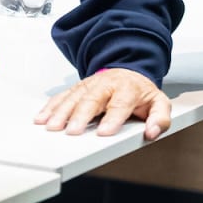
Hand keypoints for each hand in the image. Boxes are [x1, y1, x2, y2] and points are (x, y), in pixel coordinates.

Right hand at [35, 68, 171, 139]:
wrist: (128, 70)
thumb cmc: (140, 92)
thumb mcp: (159, 103)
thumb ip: (159, 119)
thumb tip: (152, 132)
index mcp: (128, 89)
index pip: (120, 104)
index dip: (112, 119)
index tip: (104, 132)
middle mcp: (106, 85)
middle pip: (92, 100)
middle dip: (80, 116)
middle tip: (72, 131)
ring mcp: (90, 85)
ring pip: (74, 97)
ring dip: (61, 112)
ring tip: (52, 126)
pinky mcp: (78, 88)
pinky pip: (62, 96)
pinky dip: (51, 106)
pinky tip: (43, 117)